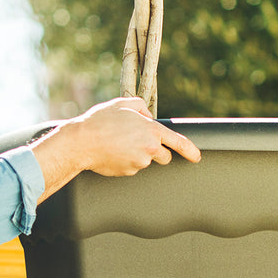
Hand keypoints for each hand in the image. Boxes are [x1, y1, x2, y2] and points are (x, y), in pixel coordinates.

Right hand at [31, 98, 200, 197]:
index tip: (196, 157)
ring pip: (145, 161)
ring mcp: (139, 163)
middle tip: (138, 141)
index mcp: (152, 131)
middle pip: (164, 156)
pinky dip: (126, 161)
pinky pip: (132, 167)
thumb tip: (148, 116)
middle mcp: (149, 149)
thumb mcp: (124, 104)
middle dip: (157, 151)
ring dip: (137, 154)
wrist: (81, 142)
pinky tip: (113, 152)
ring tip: (118, 143)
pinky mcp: (128, 173)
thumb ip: (142, 107)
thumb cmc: (101, 121)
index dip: (191, 151)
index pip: (179, 143)